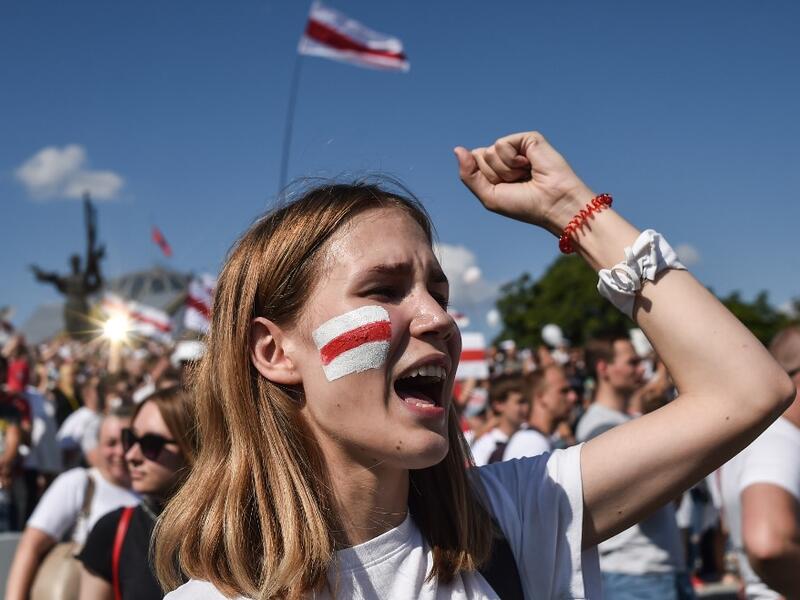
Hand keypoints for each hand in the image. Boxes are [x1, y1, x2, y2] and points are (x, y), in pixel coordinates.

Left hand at [455, 131, 593, 234]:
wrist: (552, 203)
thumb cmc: (524, 205)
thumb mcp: (489, 196)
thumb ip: (469, 174)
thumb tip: (457, 149)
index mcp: (496, 170)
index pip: (472, 163)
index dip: (484, 179)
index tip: (505, 189)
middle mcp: (506, 157)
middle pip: (479, 156)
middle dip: (493, 174)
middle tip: (516, 182)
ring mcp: (517, 147)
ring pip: (489, 151)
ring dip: (504, 170)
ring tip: (524, 175)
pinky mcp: (528, 139)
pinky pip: (502, 144)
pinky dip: (512, 160)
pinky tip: (529, 165)